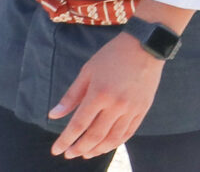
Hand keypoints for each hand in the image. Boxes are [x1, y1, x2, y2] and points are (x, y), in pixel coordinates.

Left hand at [46, 27, 167, 157]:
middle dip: (79, 148)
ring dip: (97, 150)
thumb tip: (53, 116)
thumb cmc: (113, 56)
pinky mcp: (142, 108)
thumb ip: (71, 96)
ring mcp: (131, 108)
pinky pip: (128, 132)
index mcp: (99, 93)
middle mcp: (116, 104)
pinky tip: (105, 145)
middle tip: (69, 154)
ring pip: (112, 138)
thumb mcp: (88, 71)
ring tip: (86, 153)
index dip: (65, 140)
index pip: (78, 125)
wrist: (146, 45)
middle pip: (95, 136)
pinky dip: (115, 142)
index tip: (56, 150)